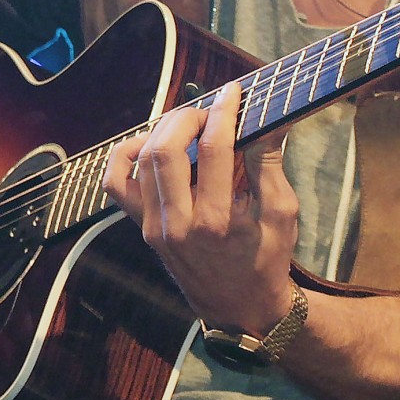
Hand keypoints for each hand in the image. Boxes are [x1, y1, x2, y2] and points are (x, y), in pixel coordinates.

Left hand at [101, 81, 299, 334]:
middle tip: (210, 110)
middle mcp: (178, 223)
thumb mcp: (282, 214)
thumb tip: (269, 119)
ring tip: (188, 122)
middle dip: (187, 117)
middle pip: (167, 150)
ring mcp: (153, 226)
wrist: (239, 307)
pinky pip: (117, 183)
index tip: (233, 92)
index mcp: (218, 220)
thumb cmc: (266, 259)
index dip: (223, 113)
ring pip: (141, 160)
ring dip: (163, 130)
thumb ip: (270, 165)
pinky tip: (149, 143)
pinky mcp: (142, 227)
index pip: (213, 150)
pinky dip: (126, 155)